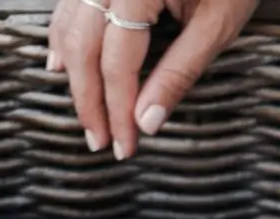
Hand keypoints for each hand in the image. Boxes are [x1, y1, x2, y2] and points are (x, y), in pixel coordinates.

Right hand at [48, 0, 257, 159]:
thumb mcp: (216, 26)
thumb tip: (148, 121)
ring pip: (70, 24)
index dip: (118, 110)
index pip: (117, 63)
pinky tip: (63, 62)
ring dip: (74, 73)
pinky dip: (67, 36)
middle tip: (101, 141)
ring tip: (85, 113)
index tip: (125, 145)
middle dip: (90, 100)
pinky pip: (71, 4)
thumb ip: (178, 73)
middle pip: (84, 46)